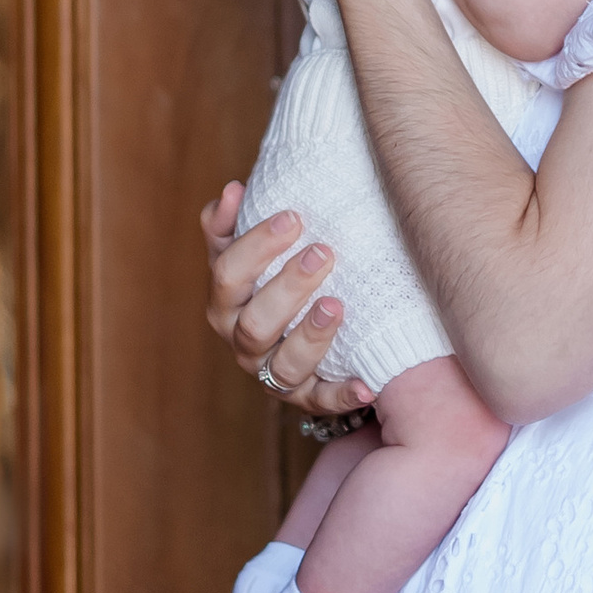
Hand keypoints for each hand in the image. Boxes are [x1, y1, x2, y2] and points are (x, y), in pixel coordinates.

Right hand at [200, 182, 371, 415]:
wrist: (294, 329)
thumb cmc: (269, 278)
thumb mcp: (245, 250)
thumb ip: (232, 222)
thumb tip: (233, 190)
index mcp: (226, 304)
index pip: (228, 275)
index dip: (257, 246)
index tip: (293, 217)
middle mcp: (243, 342)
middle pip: (256, 323)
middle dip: (288, 287)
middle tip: (323, 252)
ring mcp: (273, 374)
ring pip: (284, 366)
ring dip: (311, 337)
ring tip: (337, 306)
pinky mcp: (307, 397)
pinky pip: (322, 402)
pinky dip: (343, 395)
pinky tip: (367, 383)